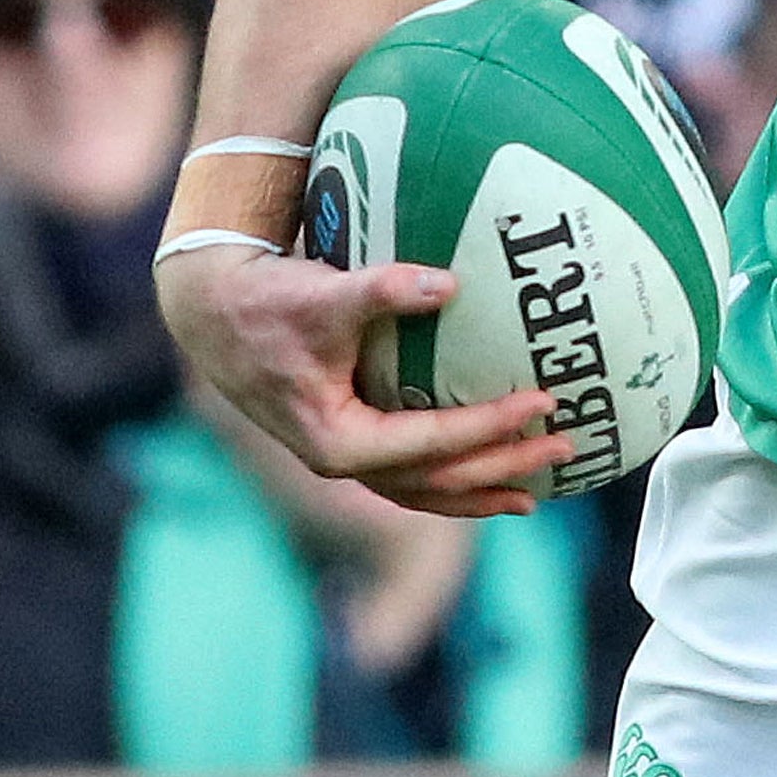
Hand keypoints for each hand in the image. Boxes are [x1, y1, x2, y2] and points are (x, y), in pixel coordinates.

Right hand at [156, 237, 569, 516]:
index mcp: (339, 441)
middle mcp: (341, 462)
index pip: (432, 442)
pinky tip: (488, 479)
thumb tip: (449, 285)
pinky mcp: (347, 444)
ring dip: (480, 490)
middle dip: (504, 467)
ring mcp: (344, 459)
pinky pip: (409, 477)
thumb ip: (383, 290)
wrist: (211, 313)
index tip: (541, 402)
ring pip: (424, 491)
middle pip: (437, 481)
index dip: (491, 426)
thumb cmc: (265, 304)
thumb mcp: (323, 294)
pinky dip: (451, 480)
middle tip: (564, 447)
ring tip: (536, 492)